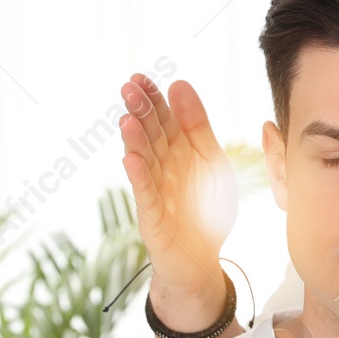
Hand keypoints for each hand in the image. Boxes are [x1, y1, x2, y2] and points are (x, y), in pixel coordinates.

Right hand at [118, 75, 237, 329]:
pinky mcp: (152, 217)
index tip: (142, 77)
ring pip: (144, 161)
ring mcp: (154, 192)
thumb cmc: (204, 209)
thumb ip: (198, 126)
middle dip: (141, 112)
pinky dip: (138, 177)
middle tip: (129, 88)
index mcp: (176, 152)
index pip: (163, 119)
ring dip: (135, 141)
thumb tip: (179, 84)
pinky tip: (130, 159)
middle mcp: (161, 168)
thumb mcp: (211, 161)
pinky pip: (144, 194)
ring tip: (127, 119)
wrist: (201, 260)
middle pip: (150, 135)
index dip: (153, 99)